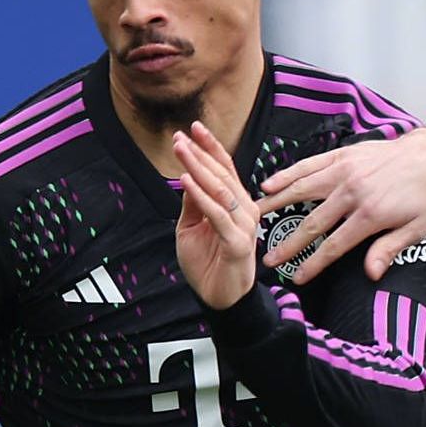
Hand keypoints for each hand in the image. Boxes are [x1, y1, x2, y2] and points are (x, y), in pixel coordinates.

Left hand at [167, 122, 258, 308]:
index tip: (192, 128)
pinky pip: (217, 215)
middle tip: (180, 136)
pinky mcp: (238, 243)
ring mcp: (244, 226)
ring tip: (180, 150)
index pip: (225, 169)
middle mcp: (245, 210)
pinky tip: (186, 181)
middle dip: (200, 153)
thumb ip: (192, 203)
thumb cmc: (206, 263)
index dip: (210, 147)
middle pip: (222, 174)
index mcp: (236, 204)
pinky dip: (200, 196)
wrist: (218, 298)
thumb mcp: (191, 227)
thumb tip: (187, 174)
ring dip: (199, 167)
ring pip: (221, 190)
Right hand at [258, 128, 425, 281]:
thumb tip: (370, 274)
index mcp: (370, 214)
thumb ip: (389, 249)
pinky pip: (309, 165)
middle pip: (312, 222)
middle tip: (268, 258)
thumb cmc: (424, 194)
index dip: (314, 264)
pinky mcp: (341, 156)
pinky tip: (268, 185)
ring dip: (276, 205)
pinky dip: (287, 175)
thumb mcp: (416, 228)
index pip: (334, 245)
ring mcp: (345, 171)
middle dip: (288, 244)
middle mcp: (353, 192)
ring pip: (302, 190)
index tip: (297, 279)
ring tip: (253, 217)